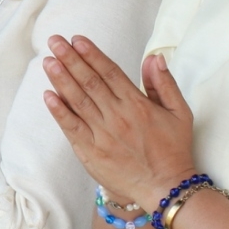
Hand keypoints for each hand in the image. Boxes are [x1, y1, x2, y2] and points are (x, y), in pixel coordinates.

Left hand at [42, 40, 197, 208]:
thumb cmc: (174, 150)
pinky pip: (72, 128)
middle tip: (55, 42)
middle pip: (89, 82)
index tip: (77, 39)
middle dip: (70, 59)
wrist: (165, 188)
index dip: (92, 54)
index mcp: (137, 104)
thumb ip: (164, 84)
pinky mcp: (92, 153)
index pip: (110, 72)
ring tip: (48, 61)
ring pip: (78, 101)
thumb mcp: (180, 113)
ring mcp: (102, 135)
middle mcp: (117, 116)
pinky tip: (48, 96)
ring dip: (61, 79)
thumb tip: (154, 58)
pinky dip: (59, 111)